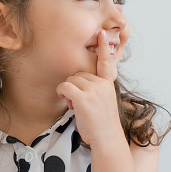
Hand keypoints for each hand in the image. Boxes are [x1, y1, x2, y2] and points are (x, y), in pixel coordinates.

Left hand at [56, 30, 124, 146]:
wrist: (107, 139)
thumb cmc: (102, 123)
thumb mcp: (104, 101)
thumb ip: (96, 88)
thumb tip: (79, 82)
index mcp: (108, 83)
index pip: (106, 61)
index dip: (103, 47)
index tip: (101, 32)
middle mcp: (102, 84)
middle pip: (79, 73)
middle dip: (75, 86)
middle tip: (81, 102)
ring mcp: (94, 90)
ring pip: (71, 80)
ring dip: (69, 92)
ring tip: (78, 106)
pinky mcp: (83, 98)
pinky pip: (65, 86)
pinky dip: (63, 93)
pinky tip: (69, 103)